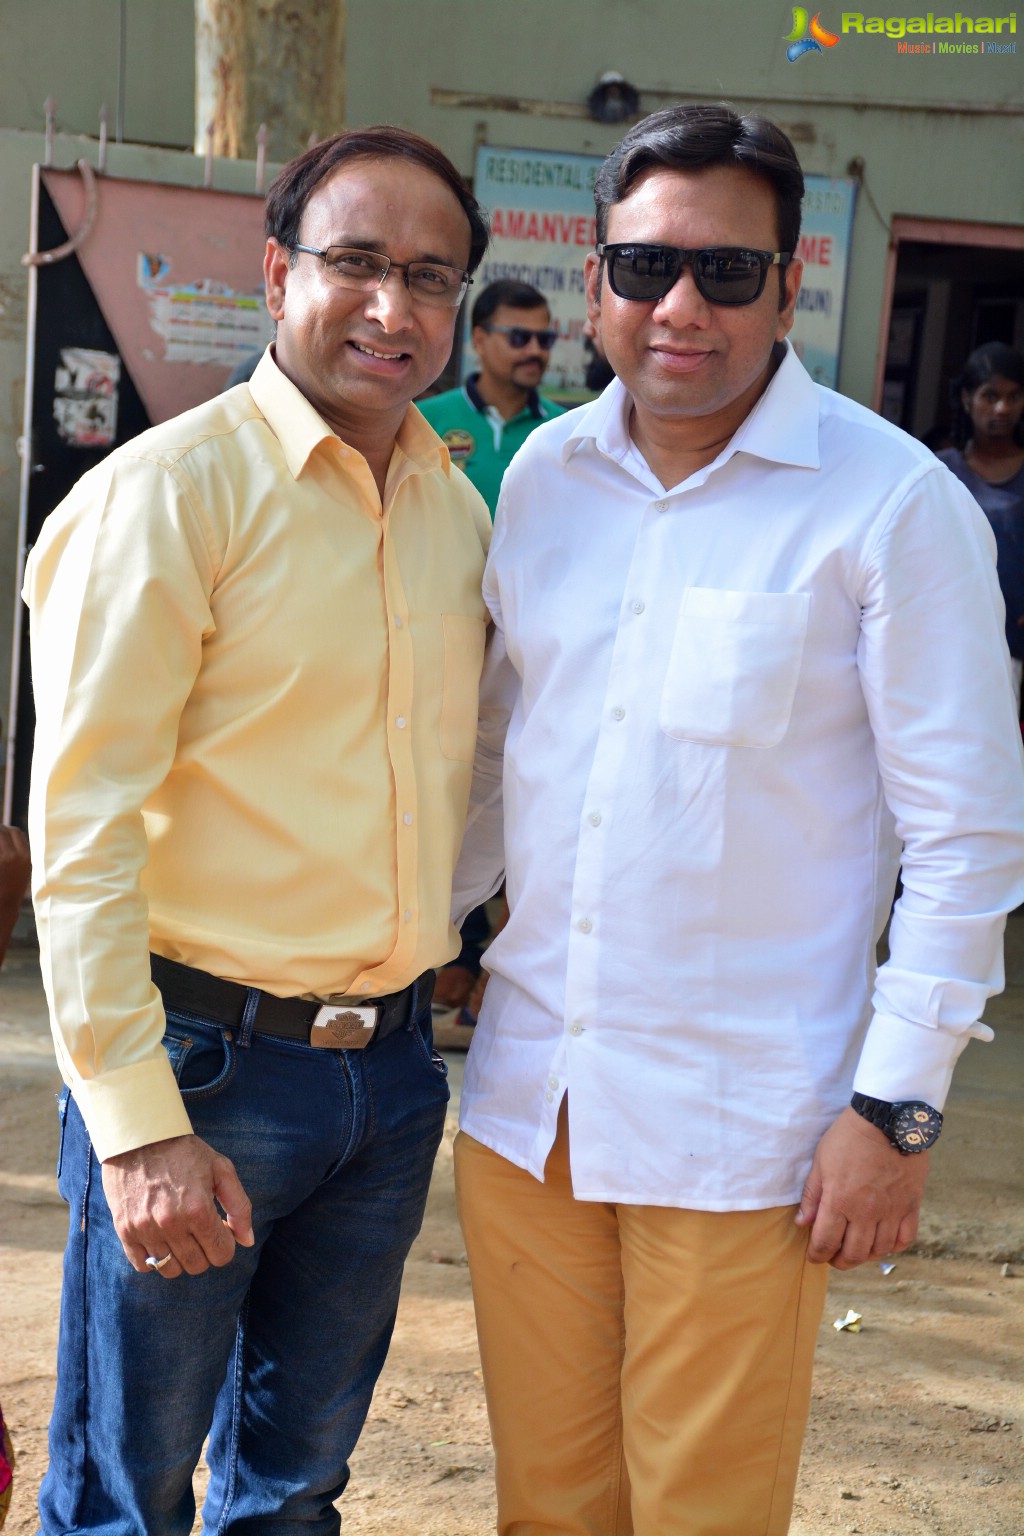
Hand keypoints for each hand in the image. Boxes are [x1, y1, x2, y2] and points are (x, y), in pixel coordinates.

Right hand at [102, 1133, 254, 1277]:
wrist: (139, 1136)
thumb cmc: (184, 1151)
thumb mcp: (221, 1169)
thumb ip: (239, 1207)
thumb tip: (247, 1240)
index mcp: (198, 1209)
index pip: (222, 1255)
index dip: (225, 1244)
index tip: (220, 1230)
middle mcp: (171, 1224)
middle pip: (198, 1265)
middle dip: (205, 1251)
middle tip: (200, 1229)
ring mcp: (145, 1229)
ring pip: (171, 1269)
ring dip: (180, 1257)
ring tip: (180, 1233)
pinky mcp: (125, 1230)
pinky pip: (143, 1265)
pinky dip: (154, 1258)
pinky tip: (160, 1237)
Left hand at [795, 1107, 929, 1269]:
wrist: (887, 1120)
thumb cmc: (849, 1137)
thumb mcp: (821, 1161)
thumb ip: (812, 1195)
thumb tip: (802, 1223)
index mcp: (840, 1201)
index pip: (825, 1242)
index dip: (817, 1255)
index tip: (814, 1256)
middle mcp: (866, 1212)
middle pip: (853, 1254)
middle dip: (840, 1261)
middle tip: (834, 1256)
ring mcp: (891, 1211)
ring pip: (879, 1250)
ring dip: (865, 1255)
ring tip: (857, 1248)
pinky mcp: (911, 1205)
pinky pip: (905, 1238)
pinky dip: (893, 1246)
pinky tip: (884, 1241)